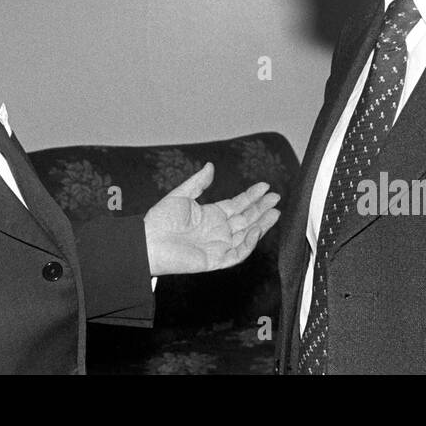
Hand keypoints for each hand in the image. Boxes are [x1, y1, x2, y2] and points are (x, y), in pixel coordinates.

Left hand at [143, 162, 280, 276]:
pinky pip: (238, 253)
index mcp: (210, 215)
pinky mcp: (216, 259)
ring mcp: (218, 245)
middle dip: (262, 208)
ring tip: (275, 212)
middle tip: (276, 197)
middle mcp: (217, 230)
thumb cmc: (159, 220)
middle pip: (246, 218)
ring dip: (261, 224)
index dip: (252, 196)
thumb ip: (198, 182)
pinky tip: (256, 230)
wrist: (148, 242)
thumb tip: (210, 166)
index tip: (265, 186)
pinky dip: (249, 243)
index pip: (237, 205)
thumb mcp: (181, 195)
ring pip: (246, 235)